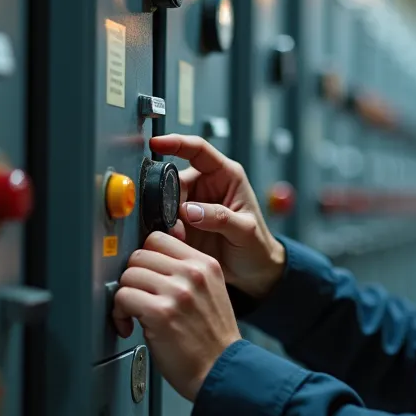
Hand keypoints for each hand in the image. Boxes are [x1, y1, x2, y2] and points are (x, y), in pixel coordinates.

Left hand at [111, 231, 242, 401]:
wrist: (222, 371)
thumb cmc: (212, 340)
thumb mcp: (210, 293)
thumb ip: (186, 274)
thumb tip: (149, 265)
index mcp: (206, 264)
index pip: (159, 238)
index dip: (146, 258)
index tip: (144, 275)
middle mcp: (192, 273)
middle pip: (140, 254)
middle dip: (133, 277)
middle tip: (137, 297)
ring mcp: (177, 292)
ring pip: (128, 274)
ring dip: (125, 296)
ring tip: (134, 314)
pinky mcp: (160, 312)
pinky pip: (122, 297)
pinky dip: (119, 314)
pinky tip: (130, 326)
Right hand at [149, 134, 285, 299]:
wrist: (253, 272)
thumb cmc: (258, 246)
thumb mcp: (245, 230)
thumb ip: (220, 218)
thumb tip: (189, 210)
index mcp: (226, 175)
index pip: (198, 150)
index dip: (177, 143)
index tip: (157, 142)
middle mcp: (206, 186)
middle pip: (175, 179)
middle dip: (169, 200)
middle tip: (176, 224)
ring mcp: (192, 205)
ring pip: (165, 201)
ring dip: (167, 218)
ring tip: (180, 237)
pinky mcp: (182, 224)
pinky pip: (164, 220)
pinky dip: (164, 230)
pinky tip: (174, 242)